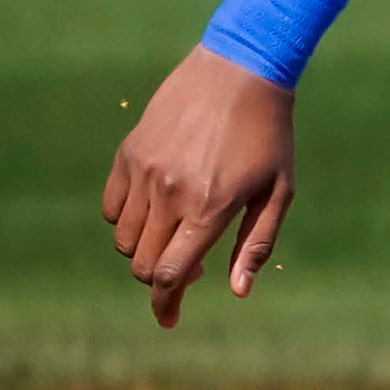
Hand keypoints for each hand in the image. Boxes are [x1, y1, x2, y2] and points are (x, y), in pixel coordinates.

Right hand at [102, 46, 296, 327]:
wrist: (240, 70)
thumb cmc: (269, 135)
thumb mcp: (278, 191)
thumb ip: (256, 244)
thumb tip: (236, 292)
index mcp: (209, 208)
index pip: (170, 275)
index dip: (166, 305)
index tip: (170, 319)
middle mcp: (169, 193)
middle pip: (143, 263)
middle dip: (161, 280)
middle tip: (192, 270)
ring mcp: (144, 171)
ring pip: (124, 239)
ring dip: (146, 251)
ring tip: (178, 235)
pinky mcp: (129, 152)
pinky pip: (111, 207)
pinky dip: (126, 221)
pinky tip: (156, 211)